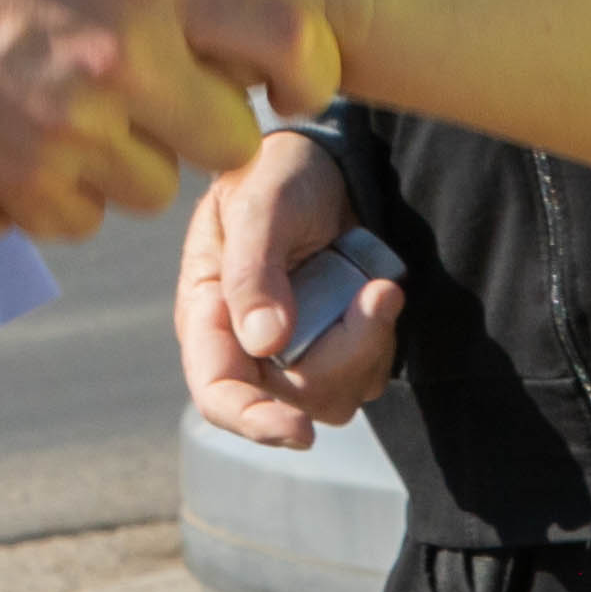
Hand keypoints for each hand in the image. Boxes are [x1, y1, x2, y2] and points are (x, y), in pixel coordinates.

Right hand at [0, 0, 317, 246]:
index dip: (297, 63)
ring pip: (151, 186)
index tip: (278, 73)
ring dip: (122, 157)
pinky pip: (78, 218)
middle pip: (228, 137)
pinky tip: (13, 138)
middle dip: (200, 122)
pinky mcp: (13, 182)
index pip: (288, 37)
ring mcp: (65, 127)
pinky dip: (55, 192)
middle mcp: (117, 53)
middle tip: (154, 89)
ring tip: (64, 101)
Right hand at [182, 129, 401, 448]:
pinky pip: (365, 375)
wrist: (327, 160)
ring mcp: (293, 351)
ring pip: (334, 396)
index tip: (299, 431)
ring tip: (378, 286)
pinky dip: (382, 340)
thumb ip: (254, 271)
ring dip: (368, 345)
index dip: (252, 421)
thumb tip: (264, 342)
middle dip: (343, 355)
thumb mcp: (260, 204)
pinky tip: (380, 291)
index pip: (217, 392)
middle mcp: (246, 346)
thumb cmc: (277, 174)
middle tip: (377, 293)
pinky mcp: (335, 347)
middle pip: (292, 399)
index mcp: (208, 316)